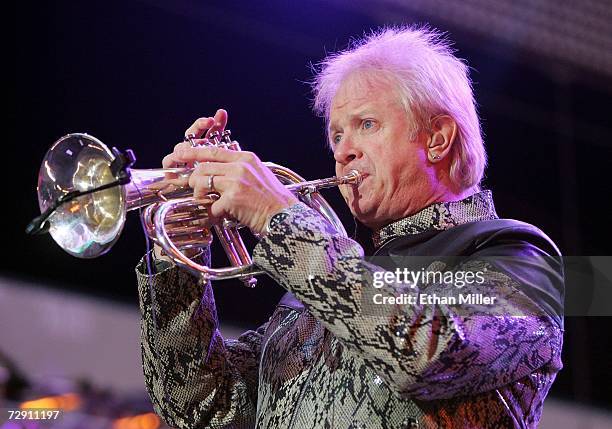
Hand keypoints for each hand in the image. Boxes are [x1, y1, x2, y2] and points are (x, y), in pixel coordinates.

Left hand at [166, 110, 298, 233]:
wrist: (285, 216)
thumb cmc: (273, 200)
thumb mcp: (259, 174)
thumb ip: (240, 168)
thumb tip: (220, 170)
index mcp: (246, 158)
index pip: (214, 150)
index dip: (194, 152)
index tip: (181, 154)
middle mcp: (240, 167)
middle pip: (203, 167)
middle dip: (195, 179)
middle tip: (196, 188)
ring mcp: (236, 182)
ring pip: (202, 182)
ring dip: (200, 194)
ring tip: (209, 202)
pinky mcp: (233, 199)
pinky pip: (212, 205)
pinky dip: (214, 213)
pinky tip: (222, 215)